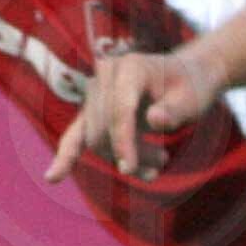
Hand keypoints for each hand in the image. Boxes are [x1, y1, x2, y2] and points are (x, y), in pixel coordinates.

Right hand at [45, 46, 223, 182]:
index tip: (131, 169)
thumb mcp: (193, 99)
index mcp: (131, 67)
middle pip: (104, 127)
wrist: (187, 76)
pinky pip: (75, 135)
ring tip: (158, 162)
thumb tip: (154, 119)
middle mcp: (107, 75)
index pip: (119, 110)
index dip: (124, 142)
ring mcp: (97, 92)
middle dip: (128, 153)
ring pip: (96, 138)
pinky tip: (52, 177)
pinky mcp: (93, 110)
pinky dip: (66, 155)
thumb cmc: (192, 87)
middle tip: (161, 162)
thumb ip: (175, 110)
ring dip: (121, 158)